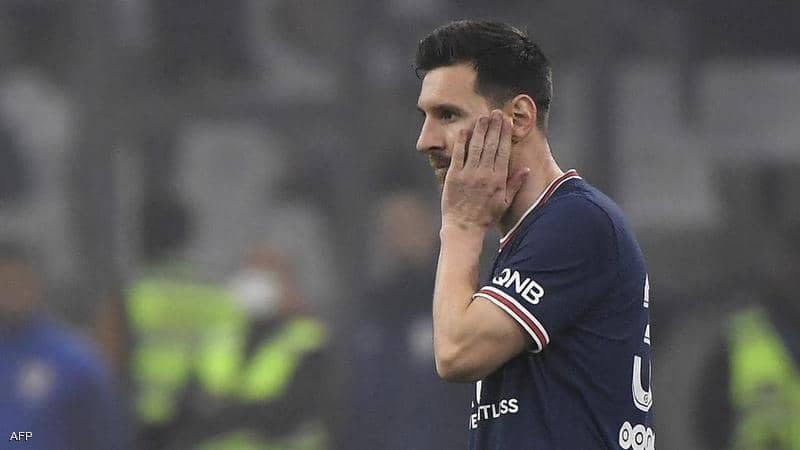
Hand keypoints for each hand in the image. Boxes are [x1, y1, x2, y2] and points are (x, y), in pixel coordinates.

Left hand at [441, 110, 529, 232]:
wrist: (464, 228)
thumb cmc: (485, 217)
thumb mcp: (505, 202)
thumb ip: (515, 184)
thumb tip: (527, 169)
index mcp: (498, 179)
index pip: (503, 151)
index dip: (505, 134)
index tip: (507, 121)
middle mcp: (485, 174)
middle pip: (491, 144)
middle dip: (494, 126)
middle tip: (496, 112)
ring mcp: (468, 174)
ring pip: (476, 146)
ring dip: (480, 129)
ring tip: (483, 116)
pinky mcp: (453, 176)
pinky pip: (458, 154)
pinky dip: (461, 141)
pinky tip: (465, 129)